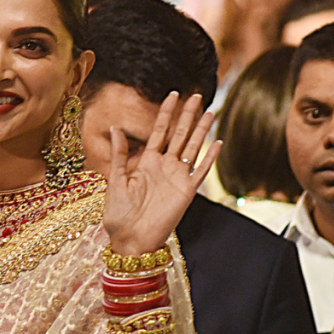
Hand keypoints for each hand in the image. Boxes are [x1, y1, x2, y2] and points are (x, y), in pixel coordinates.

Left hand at [103, 93, 221, 255]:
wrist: (130, 239)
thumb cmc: (119, 213)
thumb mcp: (115, 179)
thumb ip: (120, 154)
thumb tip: (116, 126)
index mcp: (146, 162)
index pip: (159, 131)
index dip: (165, 113)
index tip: (172, 94)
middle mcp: (164, 166)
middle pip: (179, 134)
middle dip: (187, 115)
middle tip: (197, 95)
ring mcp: (177, 178)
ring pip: (192, 147)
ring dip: (201, 130)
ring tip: (210, 111)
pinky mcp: (186, 192)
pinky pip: (201, 171)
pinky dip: (209, 158)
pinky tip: (218, 143)